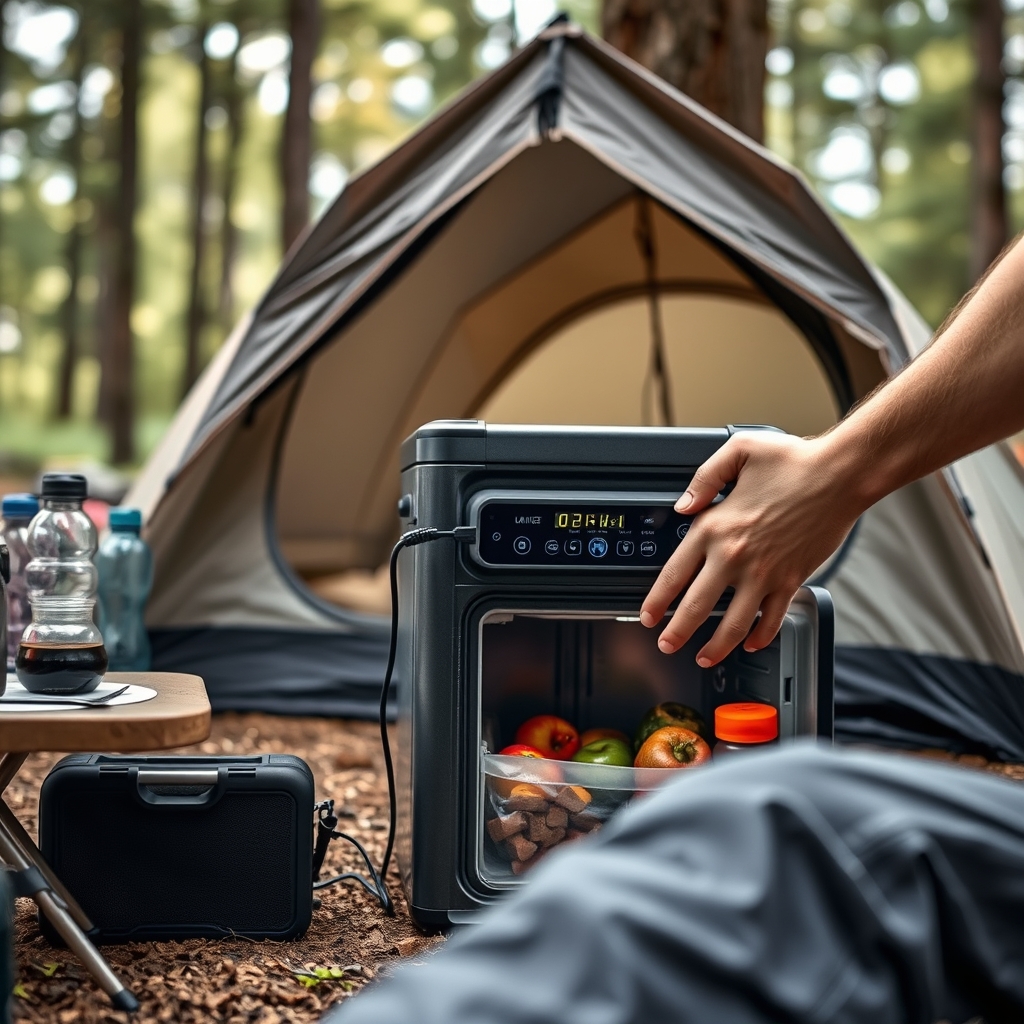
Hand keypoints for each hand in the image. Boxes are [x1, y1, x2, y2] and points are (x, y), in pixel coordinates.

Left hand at [640, 432, 864, 665]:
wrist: (841, 475)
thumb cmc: (794, 460)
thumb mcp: (737, 452)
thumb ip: (703, 479)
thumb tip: (682, 506)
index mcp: (715, 527)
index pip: (674, 574)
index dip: (656, 600)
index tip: (648, 615)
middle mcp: (735, 556)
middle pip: (696, 607)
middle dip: (676, 633)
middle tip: (666, 644)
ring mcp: (764, 573)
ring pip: (732, 624)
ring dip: (715, 646)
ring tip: (703, 657)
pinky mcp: (792, 580)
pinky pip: (771, 618)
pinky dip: (760, 636)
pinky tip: (750, 642)